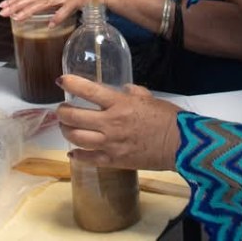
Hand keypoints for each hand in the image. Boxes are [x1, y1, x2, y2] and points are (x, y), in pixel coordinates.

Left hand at [0, 0, 89, 23]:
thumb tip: (31, 9)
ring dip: (31, 10)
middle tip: (2, 13)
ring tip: (18, 17)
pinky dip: (58, 16)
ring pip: (45, 2)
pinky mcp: (77, 0)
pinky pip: (66, 9)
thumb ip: (46, 0)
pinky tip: (50, 25)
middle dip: (16, 5)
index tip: (0, 6)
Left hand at [56, 75, 180, 170]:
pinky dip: (77, 155)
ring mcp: (111, 143)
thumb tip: (123, 89)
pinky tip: (73, 152)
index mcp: (120, 104)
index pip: (88, 90)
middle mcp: (111, 123)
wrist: (180, 144)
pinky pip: (88, 159)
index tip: (61, 80)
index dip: (71, 84)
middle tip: (62, 109)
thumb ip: (132, 92)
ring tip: (66, 127)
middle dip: (62, 112)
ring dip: (66, 131)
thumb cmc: (168, 118)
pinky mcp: (114, 161)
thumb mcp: (149, 98)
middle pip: (74, 117)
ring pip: (76, 138)